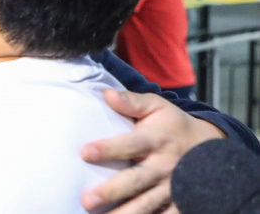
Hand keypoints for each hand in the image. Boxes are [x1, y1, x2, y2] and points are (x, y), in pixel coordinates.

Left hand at [80, 89, 224, 212]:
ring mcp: (173, 186)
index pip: (130, 144)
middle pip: (135, 180)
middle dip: (111, 191)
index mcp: (156, 139)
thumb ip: (132, 102)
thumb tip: (106, 94)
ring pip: (147, 204)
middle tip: (86, 201)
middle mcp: (164, 165)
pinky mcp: (180, 201)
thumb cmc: (173, 124)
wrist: (212, 144)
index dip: (108, 149)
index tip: (84, 152)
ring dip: (125, 213)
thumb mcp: (156, 106)